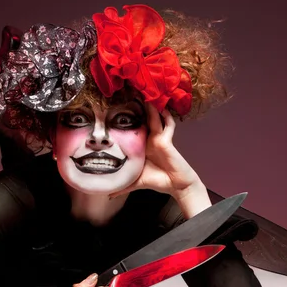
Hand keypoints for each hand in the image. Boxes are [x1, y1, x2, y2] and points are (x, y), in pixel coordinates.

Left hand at [109, 103, 211, 217]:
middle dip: (138, 106)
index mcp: (142, 145)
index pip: (134, 128)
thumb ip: (123, 186)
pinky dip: (165, 117)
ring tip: (144, 93)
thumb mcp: (136, 182)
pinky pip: (167, 126)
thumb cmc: (158, 181)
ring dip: (151, 107)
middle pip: (144, 119)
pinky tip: (161, 108)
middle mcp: (150, 139)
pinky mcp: (167, 141)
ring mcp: (160, 139)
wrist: (177, 186)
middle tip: (129, 91)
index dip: (127, 118)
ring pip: (155, 119)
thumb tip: (109, 195)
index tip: (116, 107)